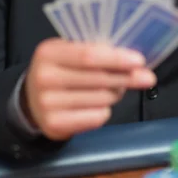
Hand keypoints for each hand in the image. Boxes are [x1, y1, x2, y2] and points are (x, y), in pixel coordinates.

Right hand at [23, 38, 155, 139]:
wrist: (30, 100)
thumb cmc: (59, 70)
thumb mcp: (68, 52)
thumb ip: (95, 51)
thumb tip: (132, 60)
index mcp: (49, 52)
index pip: (89, 56)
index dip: (117, 59)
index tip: (140, 61)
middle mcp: (45, 77)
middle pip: (98, 78)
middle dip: (126, 77)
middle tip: (146, 77)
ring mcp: (47, 104)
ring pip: (101, 99)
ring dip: (116, 94)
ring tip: (114, 89)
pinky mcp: (54, 125)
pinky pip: (96, 117)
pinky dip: (104, 111)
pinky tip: (98, 105)